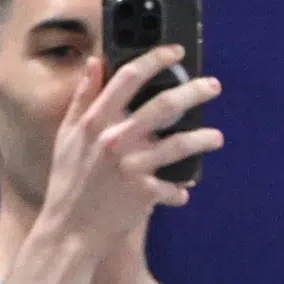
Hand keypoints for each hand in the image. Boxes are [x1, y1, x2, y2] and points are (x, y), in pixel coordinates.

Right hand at [35, 47, 223, 257]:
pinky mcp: (144, 193)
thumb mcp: (67, 135)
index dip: (156, 59)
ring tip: (216, 137)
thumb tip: (94, 62)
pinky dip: (179, 189)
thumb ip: (82, 98)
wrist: (68, 231)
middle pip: (164, 104)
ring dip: (204, 138)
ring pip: (180, 144)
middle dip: (194, 90)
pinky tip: (183, 190)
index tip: (175, 52)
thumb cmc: (67, 181)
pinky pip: (173, 187)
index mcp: (95, 120)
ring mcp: (132, 166)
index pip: (129, 76)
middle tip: (213, 86)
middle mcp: (115, 139)